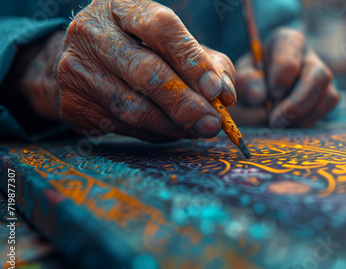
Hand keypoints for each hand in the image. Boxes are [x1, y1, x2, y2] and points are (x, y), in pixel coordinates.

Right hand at [20, 0, 236, 141]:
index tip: (216, 89)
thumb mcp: (176, 45)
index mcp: (124, 8)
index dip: (192, 60)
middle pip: (145, 71)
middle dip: (185, 102)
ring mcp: (76, 68)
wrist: (85, 61)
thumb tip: (226, 95)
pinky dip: (153, 133)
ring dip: (172, 125)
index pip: (161, 28)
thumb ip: (209, 64)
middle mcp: (93, 32)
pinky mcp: (72, 102)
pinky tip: (170, 130)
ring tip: (198, 130)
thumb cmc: (143, 49)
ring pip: (132, 106)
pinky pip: (121, 126)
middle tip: (212, 123)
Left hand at [235, 28, 338, 127]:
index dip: (281, 81)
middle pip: (318, 76)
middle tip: (276, 120)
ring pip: (327, 94)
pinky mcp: (328, 92)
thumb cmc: (253, 76)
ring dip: (303, 114)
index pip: (292, 59)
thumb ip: (246, 82)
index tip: (271, 95)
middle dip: (297, 103)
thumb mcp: (243, 76)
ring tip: (281, 122)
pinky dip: (310, 119)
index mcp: (287, 42)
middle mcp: (309, 55)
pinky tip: (292, 121)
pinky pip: (327, 106)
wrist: (262, 86)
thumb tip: (258, 96)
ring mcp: (322, 74)